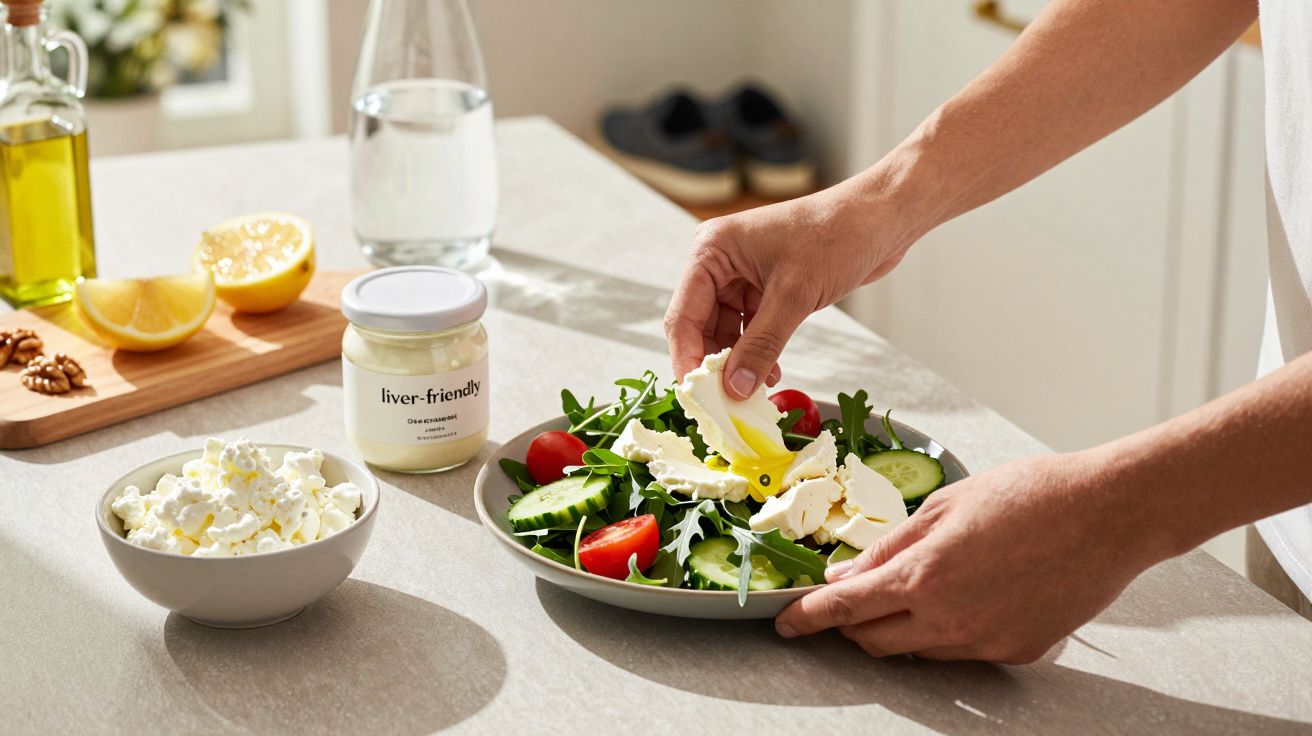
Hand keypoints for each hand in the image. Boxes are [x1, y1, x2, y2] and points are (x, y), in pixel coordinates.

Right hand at [663, 187, 914, 394]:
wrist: (882, 218)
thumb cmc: (837, 235)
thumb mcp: (795, 295)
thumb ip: (762, 345)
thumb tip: (735, 388)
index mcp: (713, 250)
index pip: (684, 315)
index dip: (687, 359)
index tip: (697, 397)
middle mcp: (721, 262)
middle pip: (700, 326)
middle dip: (715, 364)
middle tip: (726, 402)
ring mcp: (743, 275)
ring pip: (726, 331)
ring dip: (738, 362)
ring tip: (754, 389)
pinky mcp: (767, 287)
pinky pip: (750, 329)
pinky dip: (757, 352)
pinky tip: (771, 372)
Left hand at [774, 453, 1177, 662]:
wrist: (1109, 513)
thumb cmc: (1031, 494)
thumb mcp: (945, 505)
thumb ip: (890, 546)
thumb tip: (846, 575)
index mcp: (924, 576)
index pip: (844, 610)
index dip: (807, 620)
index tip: (786, 624)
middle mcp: (950, 620)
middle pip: (873, 642)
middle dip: (850, 625)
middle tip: (848, 601)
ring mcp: (985, 643)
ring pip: (917, 650)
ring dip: (901, 627)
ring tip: (922, 586)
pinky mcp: (1017, 652)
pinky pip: (962, 652)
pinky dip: (948, 630)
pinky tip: (969, 594)